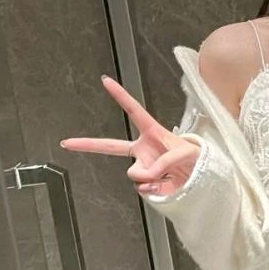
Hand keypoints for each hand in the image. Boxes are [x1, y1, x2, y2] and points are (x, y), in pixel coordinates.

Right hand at [61, 77, 199, 196]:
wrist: (201, 177)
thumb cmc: (196, 158)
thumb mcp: (186, 153)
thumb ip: (164, 162)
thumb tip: (145, 177)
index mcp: (152, 132)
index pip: (134, 110)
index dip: (120, 95)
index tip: (105, 80)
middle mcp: (142, 149)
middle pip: (109, 146)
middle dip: (87, 144)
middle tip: (67, 142)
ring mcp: (142, 166)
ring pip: (134, 174)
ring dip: (150, 177)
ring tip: (169, 175)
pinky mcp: (145, 183)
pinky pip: (142, 188)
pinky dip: (154, 189)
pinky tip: (165, 184)